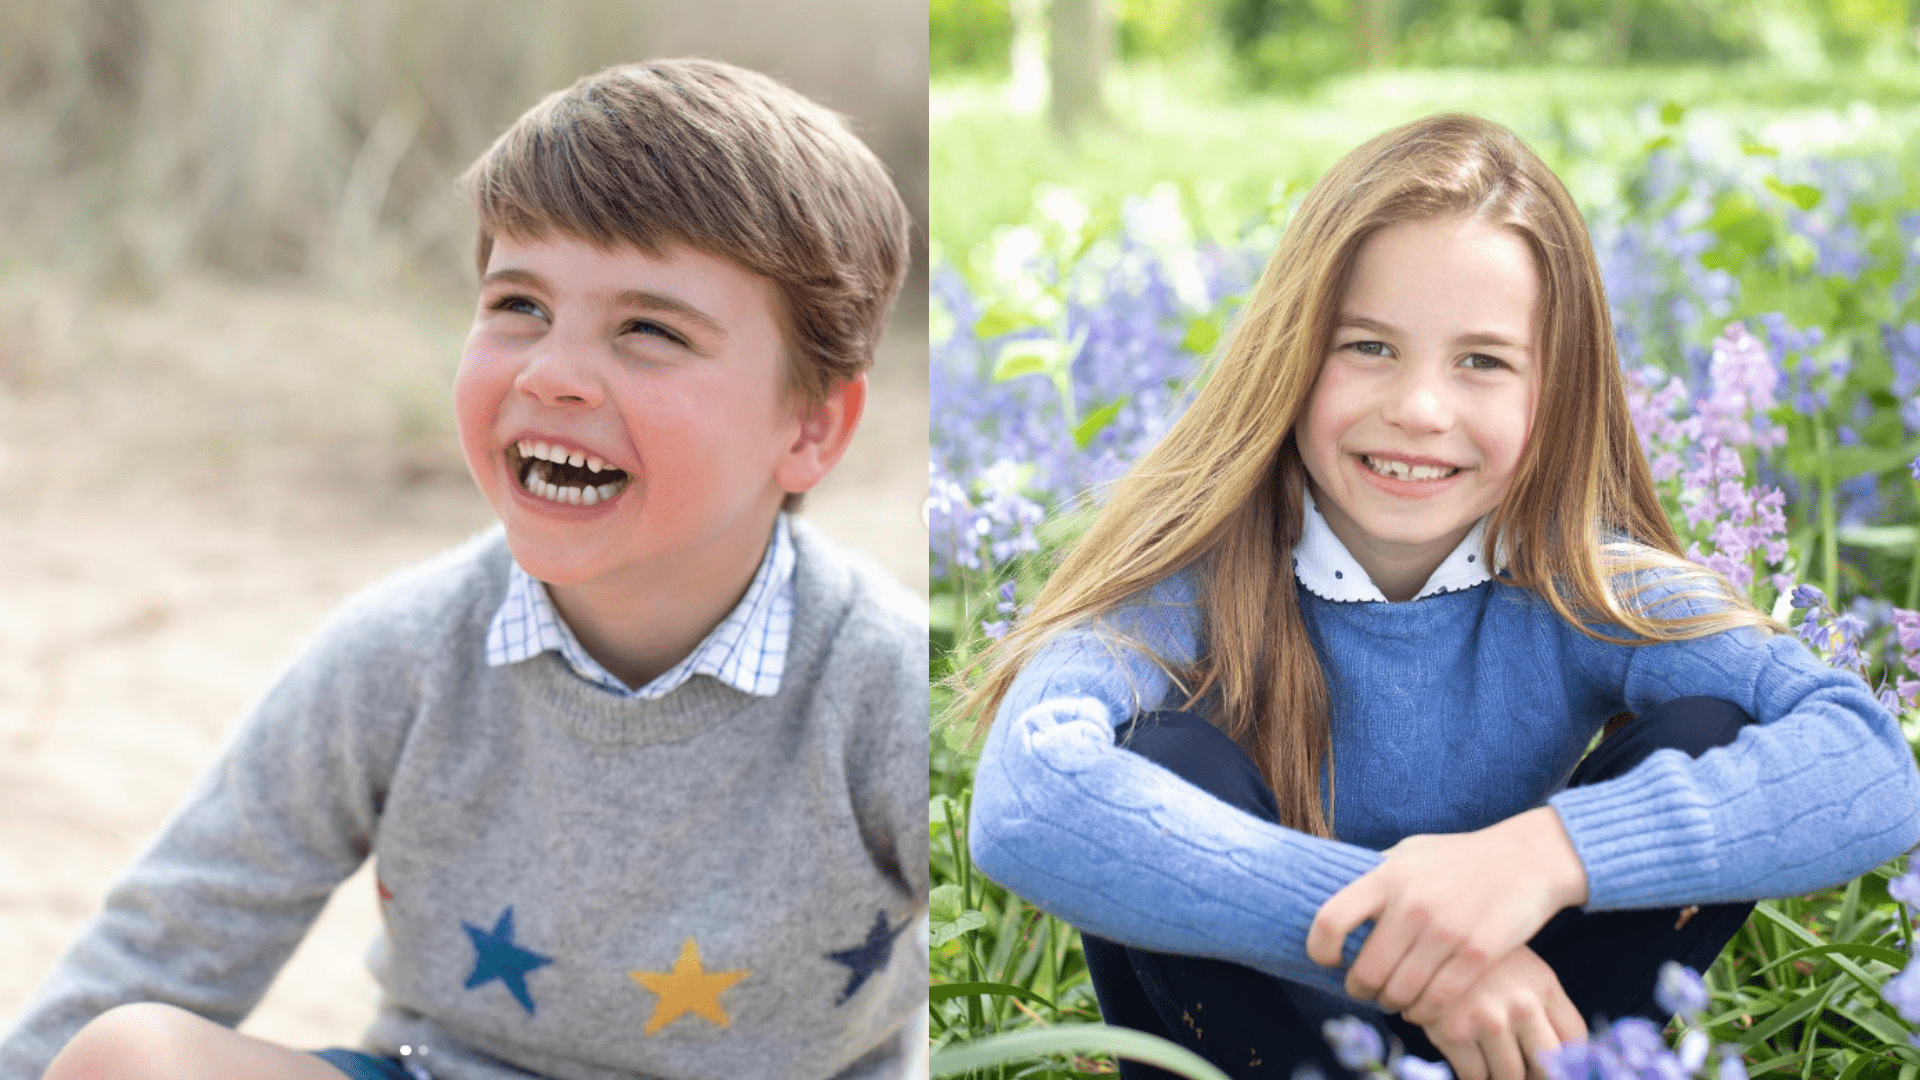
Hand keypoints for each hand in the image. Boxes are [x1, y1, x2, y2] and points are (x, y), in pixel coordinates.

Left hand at [1306, 807, 1588, 1017]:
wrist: (1526, 858)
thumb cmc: (1460, 856)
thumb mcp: (1411, 852)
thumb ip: (1376, 874)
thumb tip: (1335, 893)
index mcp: (1387, 876)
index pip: (1330, 920)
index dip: (1319, 949)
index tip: (1328, 959)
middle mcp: (1411, 905)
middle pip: (1365, 971)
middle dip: (1359, 990)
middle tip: (1365, 990)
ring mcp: (1445, 931)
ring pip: (1399, 993)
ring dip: (1391, 1003)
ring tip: (1393, 998)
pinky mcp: (1477, 955)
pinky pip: (1436, 1002)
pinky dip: (1422, 1012)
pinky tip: (1421, 1006)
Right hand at [1415, 944, 1585, 1079]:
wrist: (1424, 937)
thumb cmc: (1478, 961)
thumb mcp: (1520, 970)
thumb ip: (1544, 1008)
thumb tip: (1556, 1064)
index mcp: (1544, 985)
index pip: (1574, 1042)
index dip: (1567, 1062)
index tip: (1551, 1066)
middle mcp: (1521, 1004)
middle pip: (1547, 1066)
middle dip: (1535, 1074)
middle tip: (1521, 1068)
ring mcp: (1487, 1019)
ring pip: (1509, 1076)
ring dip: (1500, 1073)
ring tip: (1489, 1054)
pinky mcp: (1452, 1032)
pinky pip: (1474, 1076)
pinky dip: (1473, 1073)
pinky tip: (1466, 1052)